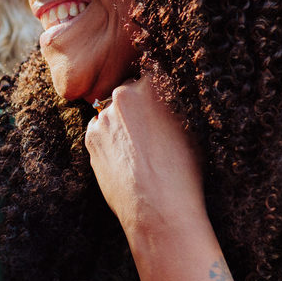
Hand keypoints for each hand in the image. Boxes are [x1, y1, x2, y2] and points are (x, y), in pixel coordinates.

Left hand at [85, 75, 204, 234]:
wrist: (158, 209)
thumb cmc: (184, 172)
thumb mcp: (191, 129)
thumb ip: (175, 103)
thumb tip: (170, 92)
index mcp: (151, 87)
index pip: (151, 71)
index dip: (156, 85)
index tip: (160, 97)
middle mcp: (123, 96)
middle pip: (128, 91)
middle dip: (137, 104)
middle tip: (152, 128)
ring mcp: (103, 118)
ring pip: (112, 112)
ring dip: (122, 122)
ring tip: (140, 150)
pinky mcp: (90, 139)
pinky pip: (100, 131)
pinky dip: (110, 139)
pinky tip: (126, 158)